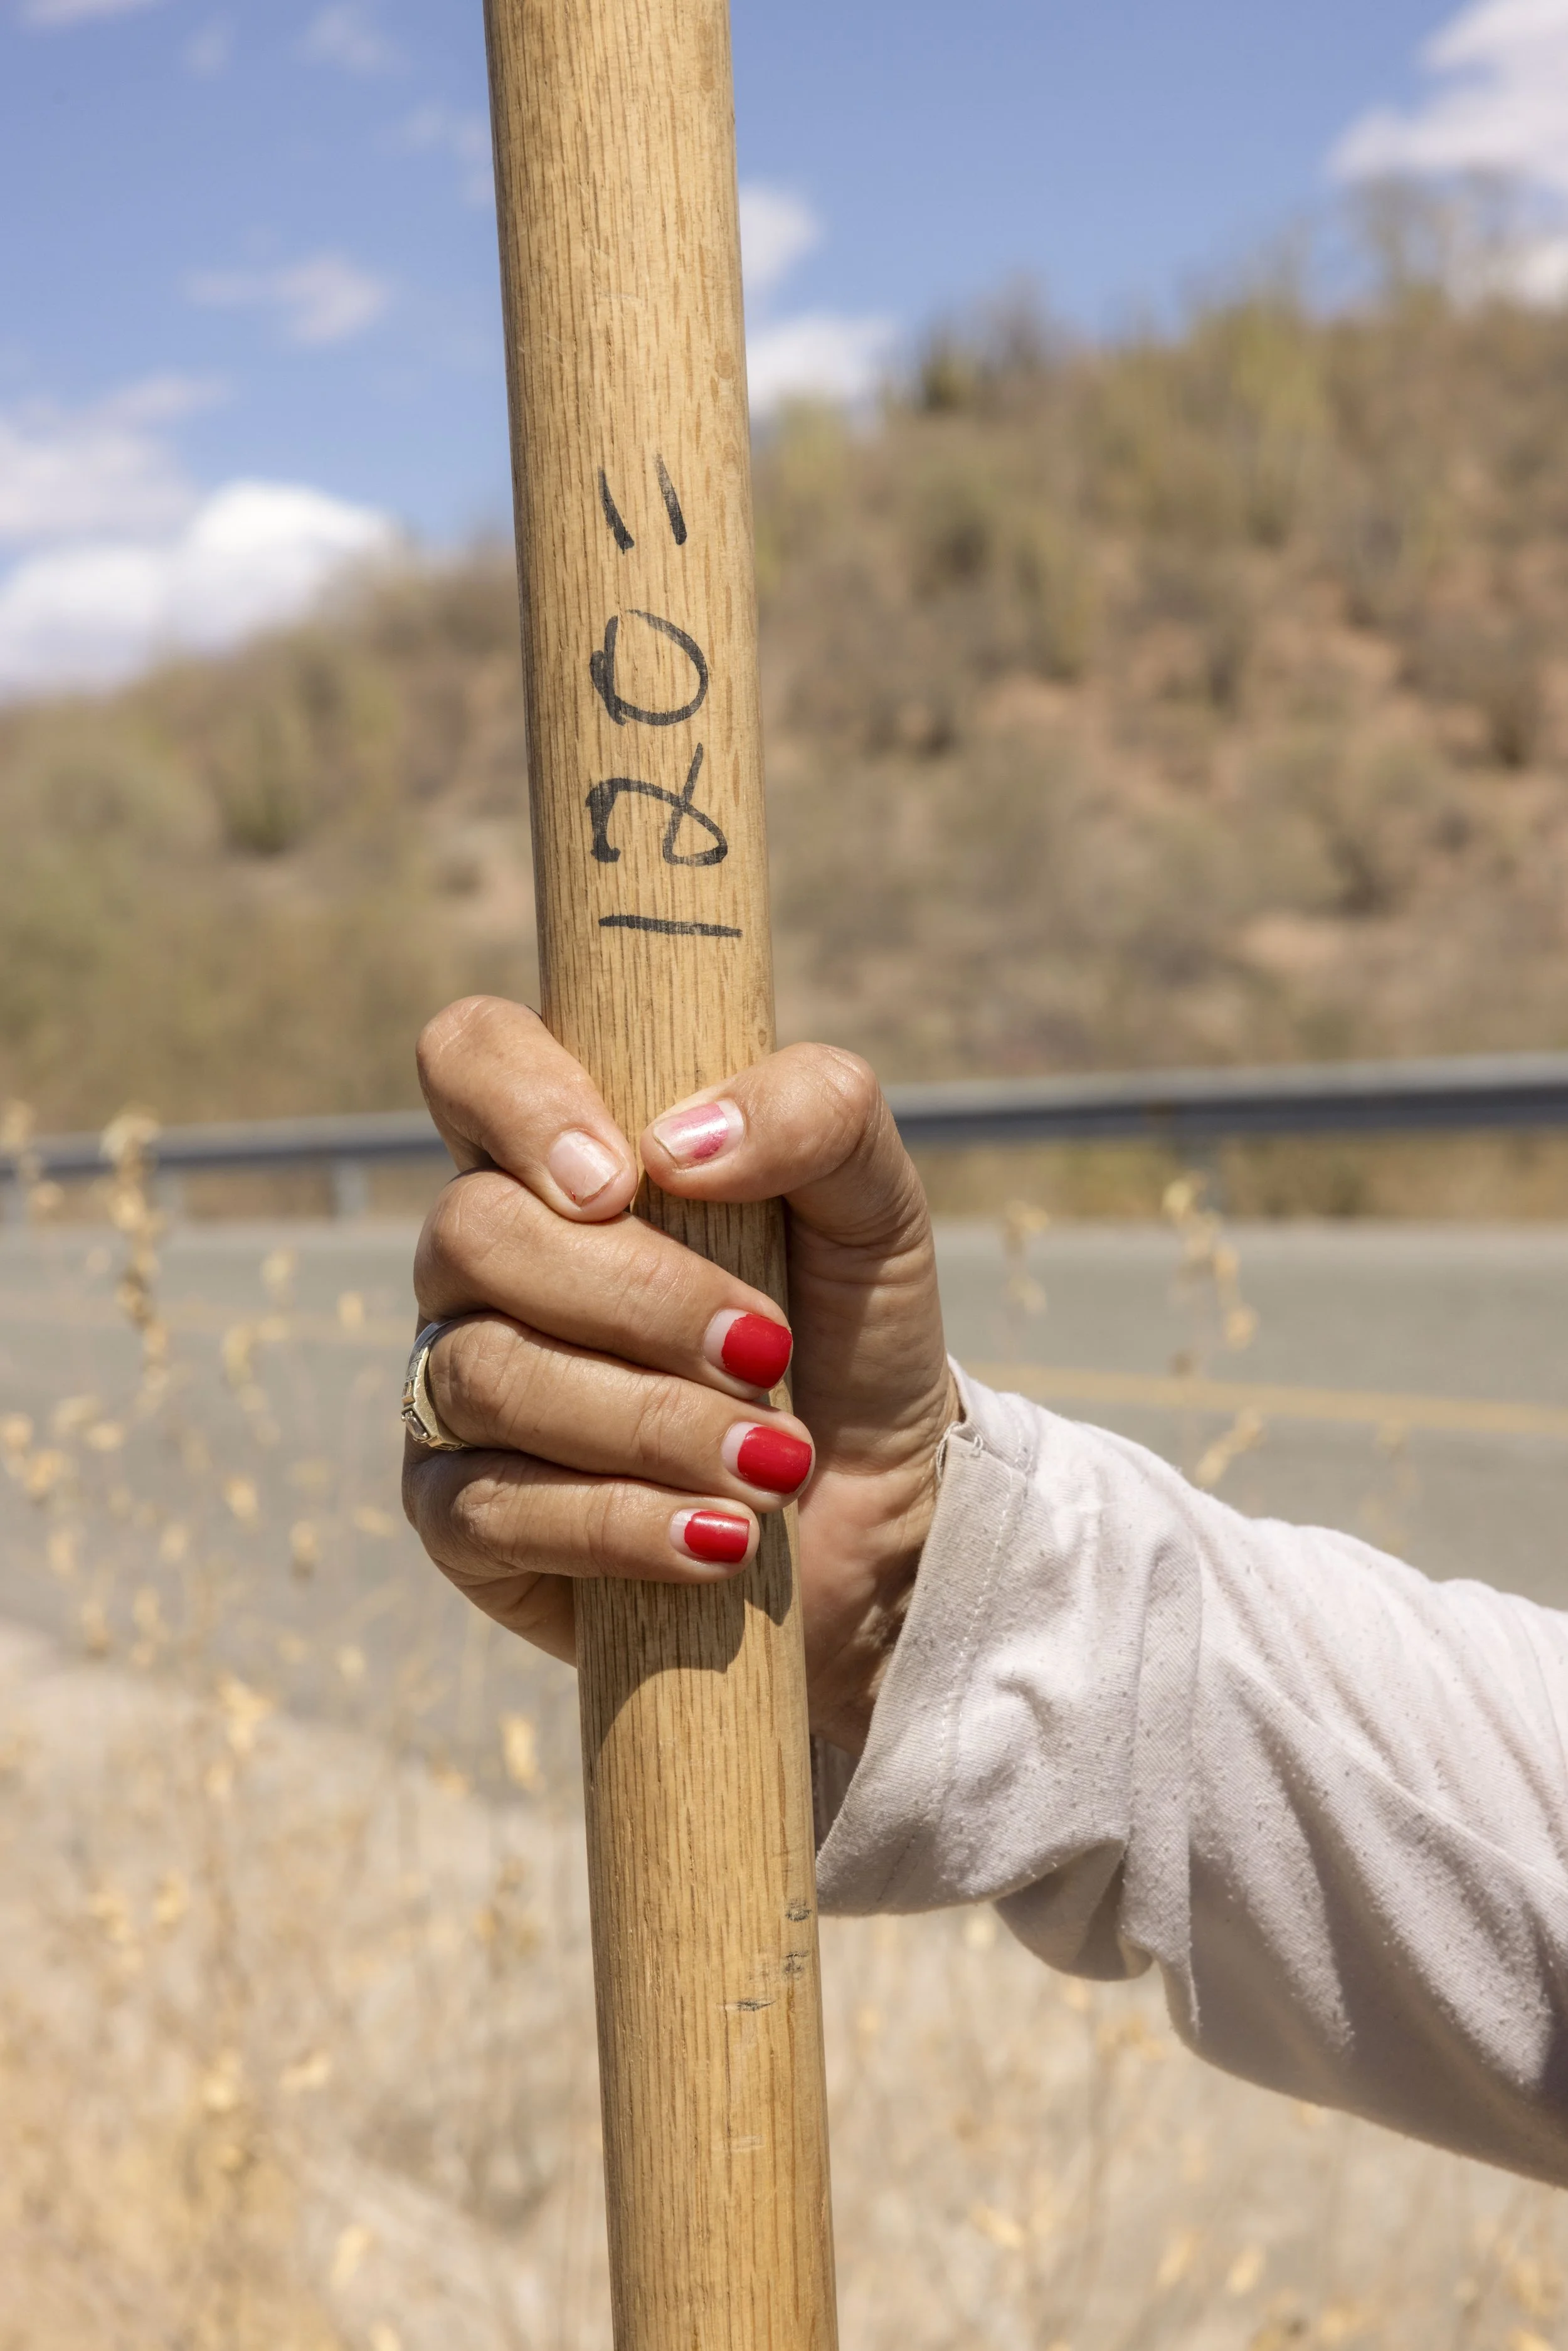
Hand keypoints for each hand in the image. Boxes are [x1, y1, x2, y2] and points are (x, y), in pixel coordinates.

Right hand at [402, 997, 956, 1753]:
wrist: (878, 1510)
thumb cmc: (850, 1335)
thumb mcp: (874, 1206)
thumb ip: (814, 1113)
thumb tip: (676, 1145)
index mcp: (563, 1158)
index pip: (469, 1056)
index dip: (518, 1100)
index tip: (626, 1179)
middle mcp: (484, 1263)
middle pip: (472, 1232)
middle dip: (640, 1299)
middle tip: (766, 1349)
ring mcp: (457, 1386)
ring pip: (486, 1374)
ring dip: (652, 1422)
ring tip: (772, 1463)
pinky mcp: (461, 1519)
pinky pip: (488, 1510)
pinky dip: (623, 1523)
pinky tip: (719, 1538)